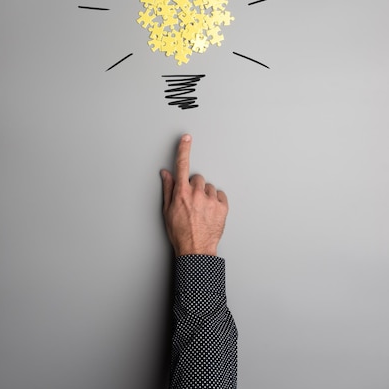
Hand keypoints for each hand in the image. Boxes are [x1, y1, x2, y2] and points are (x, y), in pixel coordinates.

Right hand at [160, 134, 228, 256]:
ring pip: (209, 187)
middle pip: (197, 178)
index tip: (186, 138)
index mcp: (181, 193)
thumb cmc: (180, 232)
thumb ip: (168, 189)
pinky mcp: (222, 207)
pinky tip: (210, 212)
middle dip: (194, 187)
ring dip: (205, 195)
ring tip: (201, 210)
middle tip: (191, 202)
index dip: (184, 149)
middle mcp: (196, 193)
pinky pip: (220, 195)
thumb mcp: (167, 211)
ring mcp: (210, 200)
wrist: (196, 249)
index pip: (182, 165)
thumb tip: (166, 174)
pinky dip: (216, 201)